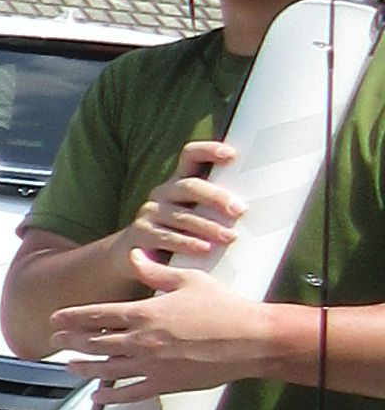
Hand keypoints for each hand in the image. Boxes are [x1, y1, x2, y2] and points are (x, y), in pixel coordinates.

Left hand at [64, 258, 294, 404]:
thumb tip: (136, 256)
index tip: (56, 318)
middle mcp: (143, 340)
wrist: (251, 339)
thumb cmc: (222, 307)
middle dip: (72, 341)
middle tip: (56, 340)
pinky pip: (131, 393)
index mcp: (146, 313)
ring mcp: (153, 365)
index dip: (73, 317)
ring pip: (108, 369)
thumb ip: (155, 271)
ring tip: (69, 366)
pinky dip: (111, 397)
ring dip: (85, 368)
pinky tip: (97, 398)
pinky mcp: (166, 384)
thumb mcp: (187, 280)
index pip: (98, 314)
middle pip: (96, 342)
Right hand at [133, 138, 244, 268]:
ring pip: (181, 215)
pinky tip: (204, 249)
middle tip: (240, 210)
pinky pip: (165, 236)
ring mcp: (148, 213)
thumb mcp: (198, 217)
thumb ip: (221, 208)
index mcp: (179, 182)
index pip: (190, 155)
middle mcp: (162, 193)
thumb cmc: (181, 235)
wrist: (136, 259)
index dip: (209, 150)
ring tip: (230, 237)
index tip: (232, 155)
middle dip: (217, 197)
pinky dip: (186, 243)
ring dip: (208, 226)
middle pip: (189, 186)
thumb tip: (272, 206)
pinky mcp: (139, 234)